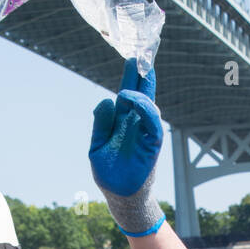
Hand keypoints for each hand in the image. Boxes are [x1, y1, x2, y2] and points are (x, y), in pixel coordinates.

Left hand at [89, 58, 164, 233]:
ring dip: (142, 91)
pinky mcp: (152, 146)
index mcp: (123, 121)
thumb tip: (106, 100)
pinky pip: (152, 124)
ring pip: (149, 105)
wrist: (119, 197)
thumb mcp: (97, 146)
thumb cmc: (109, 173)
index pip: (128, 93)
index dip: (131, 75)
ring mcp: (145, 134)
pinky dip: (145, 110)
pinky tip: (134, 100)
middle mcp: (136, 124)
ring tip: (133, 78)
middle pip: (143, 93)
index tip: (133, 56)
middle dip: (143, 74)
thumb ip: (101, 124)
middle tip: (142, 51)